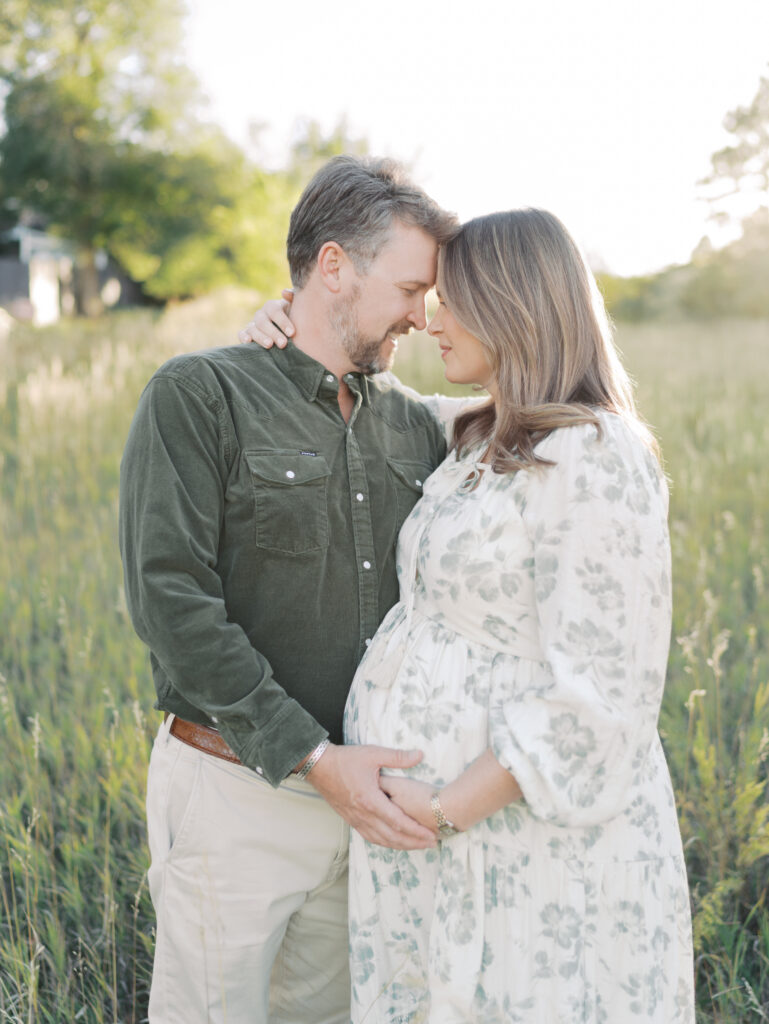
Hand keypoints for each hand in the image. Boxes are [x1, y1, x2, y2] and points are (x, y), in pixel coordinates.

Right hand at [238, 290, 294, 347]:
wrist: (287, 332)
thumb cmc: (294, 319)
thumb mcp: (297, 309)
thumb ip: (293, 299)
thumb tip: (284, 292)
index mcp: (272, 306)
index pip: (275, 311)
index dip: (282, 321)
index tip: (292, 333)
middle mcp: (261, 314)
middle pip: (263, 322)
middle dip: (273, 333)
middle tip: (283, 344)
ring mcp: (253, 324)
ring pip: (252, 329)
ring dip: (260, 337)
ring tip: (269, 345)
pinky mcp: (247, 334)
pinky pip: (241, 334)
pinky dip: (243, 337)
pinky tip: (248, 341)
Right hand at [307, 744, 436, 849]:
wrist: (319, 766)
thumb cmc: (345, 759)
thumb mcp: (373, 754)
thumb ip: (398, 757)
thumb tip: (420, 755)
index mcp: (370, 800)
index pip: (398, 822)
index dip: (416, 831)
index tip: (431, 835)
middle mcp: (363, 814)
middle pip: (392, 836)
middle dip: (413, 842)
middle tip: (431, 844)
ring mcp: (355, 819)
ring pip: (381, 840)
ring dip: (400, 845)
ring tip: (417, 846)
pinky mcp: (350, 819)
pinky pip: (370, 837)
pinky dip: (384, 842)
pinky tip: (392, 842)